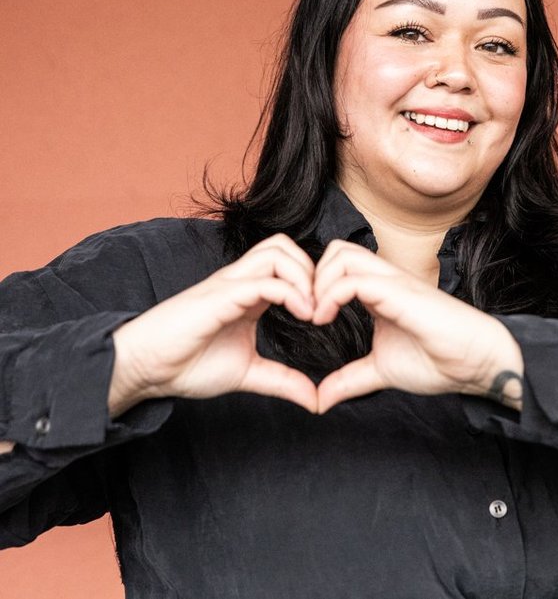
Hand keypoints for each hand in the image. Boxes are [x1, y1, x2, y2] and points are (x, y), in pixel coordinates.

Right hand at [109, 234, 318, 414]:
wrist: (145, 369)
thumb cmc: (187, 364)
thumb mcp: (248, 374)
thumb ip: (282, 381)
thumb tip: (314, 399)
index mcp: (249, 293)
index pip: (287, 263)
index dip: (313, 282)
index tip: (325, 316)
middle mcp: (240, 281)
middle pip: (284, 246)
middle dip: (312, 269)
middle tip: (321, 306)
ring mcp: (229, 284)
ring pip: (277, 251)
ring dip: (304, 275)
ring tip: (312, 310)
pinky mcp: (220, 296)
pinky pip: (263, 280)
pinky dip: (291, 292)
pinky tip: (302, 314)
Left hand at [312, 241, 523, 413]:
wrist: (479, 364)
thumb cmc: (440, 362)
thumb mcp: (381, 371)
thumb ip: (350, 379)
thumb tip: (321, 398)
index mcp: (379, 293)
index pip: (339, 267)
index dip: (315, 286)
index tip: (307, 319)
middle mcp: (384, 280)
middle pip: (337, 250)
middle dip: (312, 276)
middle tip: (307, 312)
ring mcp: (392, 282)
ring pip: (342, 254)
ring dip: (319, 281)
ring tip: (316, 316)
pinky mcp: (399, 292)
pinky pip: (354, 279)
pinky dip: (330, 294)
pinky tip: (324, 319)